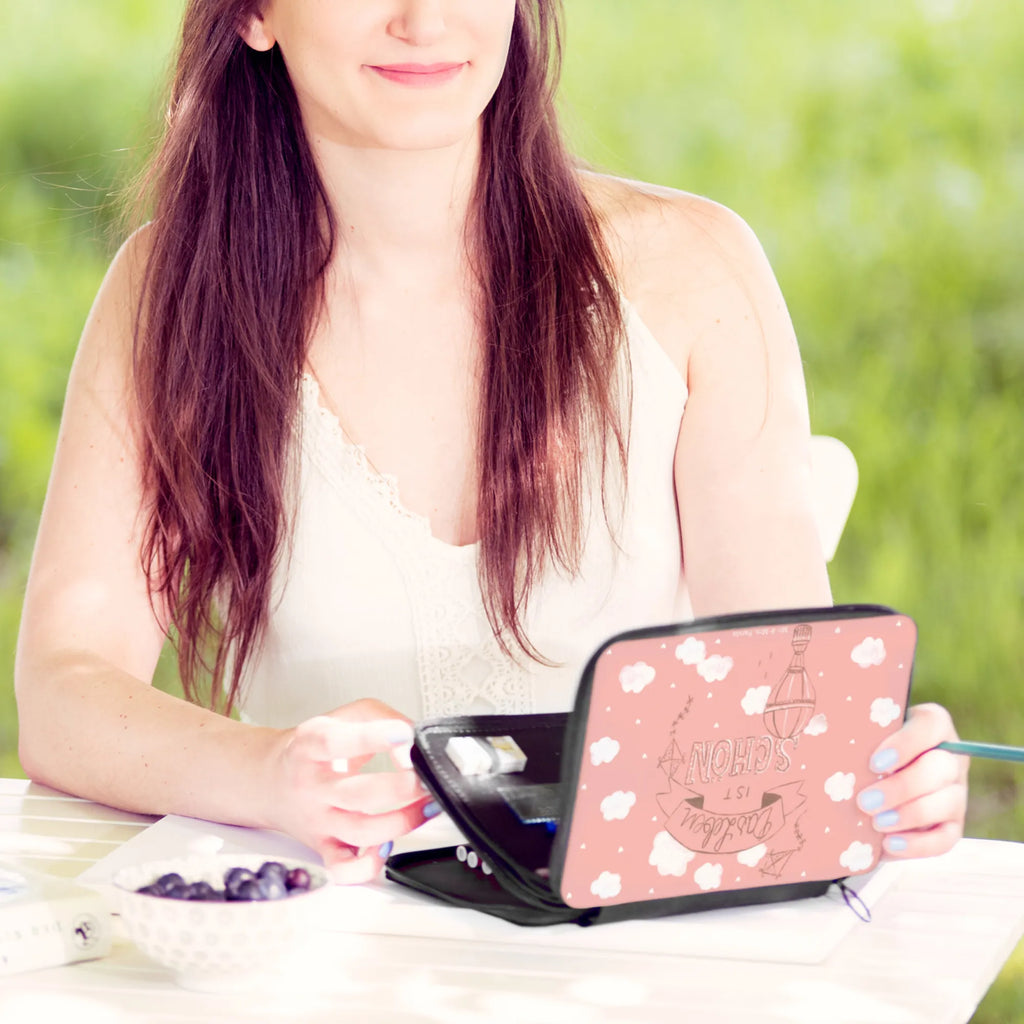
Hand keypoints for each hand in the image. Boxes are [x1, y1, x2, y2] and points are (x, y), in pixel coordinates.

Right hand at [268, 699, 436, 882]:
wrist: (271, 780)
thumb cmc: (314, 748)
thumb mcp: (343, 716)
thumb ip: (382, 718)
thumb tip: (412, 740)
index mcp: (310, 746)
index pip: (335, 742)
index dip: (373, 738)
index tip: (404, 735)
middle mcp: (311, 786)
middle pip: (358, 794)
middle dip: (402, 787)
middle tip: (425, 776)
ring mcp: (318, 820)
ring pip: (361, 832)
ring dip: (403, 822)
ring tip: (426, 805)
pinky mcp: (323, 847)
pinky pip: (344, 869)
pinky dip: (369, 865)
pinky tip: (388, 846)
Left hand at [858, 703, 968, 858]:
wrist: (870, 780)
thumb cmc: (864, 750)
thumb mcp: (864, 736)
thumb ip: (860, 734)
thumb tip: (831, 740)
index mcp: (932, 726)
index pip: (932, 724)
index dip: (905, 744)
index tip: (874, 764)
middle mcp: (951, 758)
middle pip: (941, 768)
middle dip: (902, 788)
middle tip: (865, 801)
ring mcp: (956, 793)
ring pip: (946, 803)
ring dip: (909, 815)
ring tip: (876, 823)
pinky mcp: (953, 825)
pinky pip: (946, 839)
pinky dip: (918, 844)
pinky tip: (889, 844)